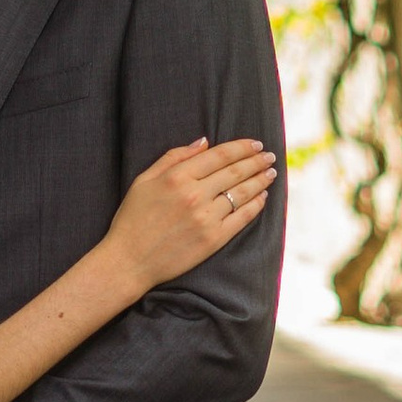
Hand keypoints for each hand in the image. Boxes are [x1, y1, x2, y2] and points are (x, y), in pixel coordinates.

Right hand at [110, 135, 279, 293]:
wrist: (130, 260)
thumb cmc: (133, 218)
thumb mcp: (144, 179)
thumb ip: (174, 157)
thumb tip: (204, 141)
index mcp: (177, 177)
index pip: (219, 155)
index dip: (241, 147)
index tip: (255, 143)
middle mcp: (194, 195)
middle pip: (234, 172)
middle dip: (256, 161)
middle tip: (270, 155)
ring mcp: (206, 218)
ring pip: (242, 193)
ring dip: (260, 180)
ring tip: (270, 172)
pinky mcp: (213, 239)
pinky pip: (241, 218)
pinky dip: (255, 205)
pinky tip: (262, 197)